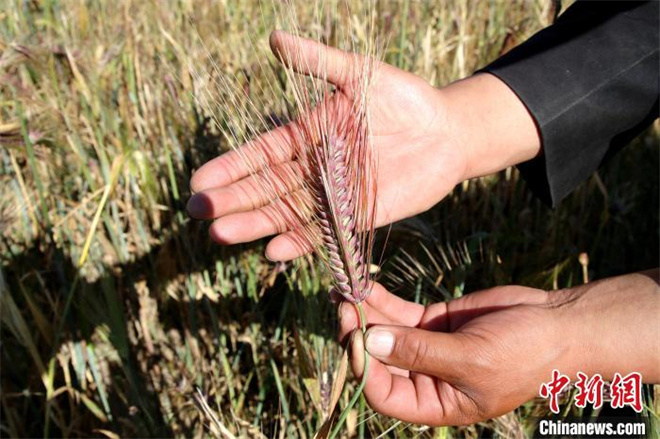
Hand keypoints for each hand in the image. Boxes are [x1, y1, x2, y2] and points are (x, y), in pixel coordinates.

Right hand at [187, 31, 463, 260]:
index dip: (231, 167)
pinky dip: (300, 241)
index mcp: (308, 135)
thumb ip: (318, 61)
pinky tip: (273, 251)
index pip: (261, 154)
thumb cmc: (404, 97)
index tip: (199, 181)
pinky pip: (324, 231)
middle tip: (198, 212)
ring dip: (256, 223)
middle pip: (267, 187)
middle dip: (233, 199)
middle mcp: (315, 168)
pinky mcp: (359, 216)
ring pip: (288, 212)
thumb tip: (273, 37)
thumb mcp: (358, 73)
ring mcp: (335, 195)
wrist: (447, 131)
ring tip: (221, 233)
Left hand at [339, 283, 560, 424]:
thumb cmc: (526, 353)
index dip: (366, 368)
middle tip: (343, 307)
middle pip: (378, 360)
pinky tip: (364, 286)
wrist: (559, 323)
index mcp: (437, 404)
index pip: (385, 394)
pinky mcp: (433, 321)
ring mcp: (427, 347)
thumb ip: (419, 351)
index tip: (356, 337)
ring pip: (385, 332)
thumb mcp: (471, 358)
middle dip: (357, 335)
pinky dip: (381, 299)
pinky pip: (399, 312)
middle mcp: (427, 379)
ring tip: (343, 291)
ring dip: (363, 313)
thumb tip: (369, 342)